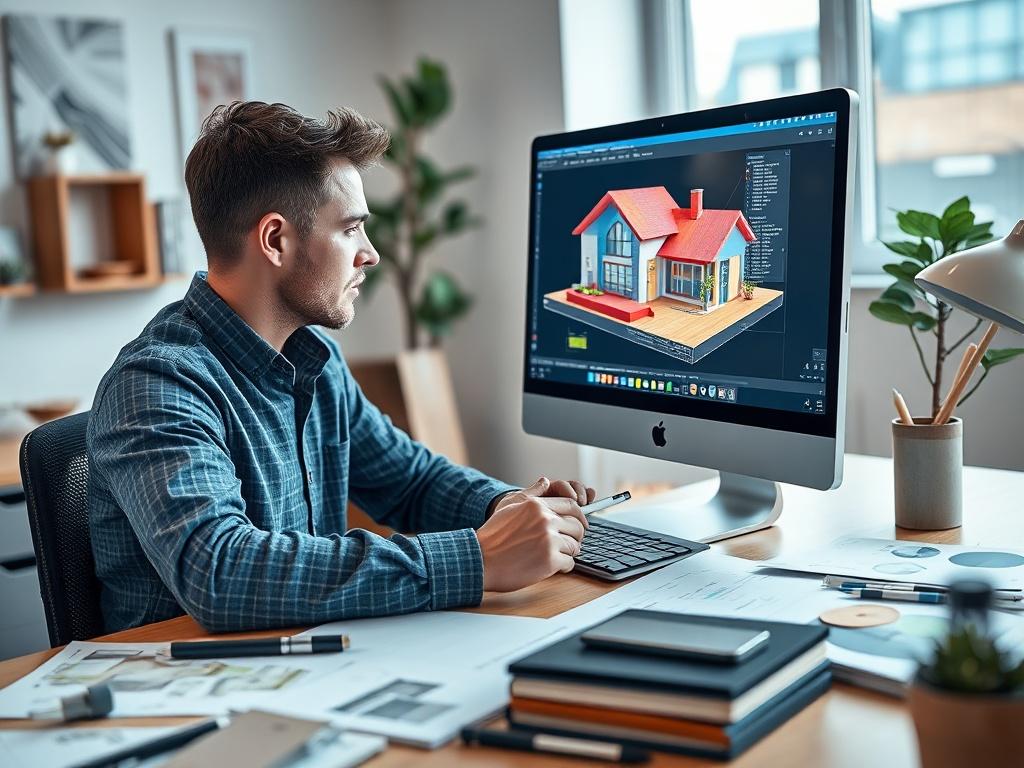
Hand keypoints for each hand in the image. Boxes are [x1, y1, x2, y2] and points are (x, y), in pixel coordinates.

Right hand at [477, 476, 594, 591]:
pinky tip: (551, 566)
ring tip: (556, 556)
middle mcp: (546, 520)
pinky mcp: (550, 561)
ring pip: (575, 546)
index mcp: (537, 506)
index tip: (581, 524)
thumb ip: (531, 493)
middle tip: (569, 544)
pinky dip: (564, 566)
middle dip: (576, 536)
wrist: (481, 560)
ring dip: (569, 552)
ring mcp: (549, 540)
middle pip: (577, 526)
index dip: (579, 516)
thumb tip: (545, 481)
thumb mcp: (509, 506)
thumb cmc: (492, 536)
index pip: (572, 506)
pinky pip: (569, 563)